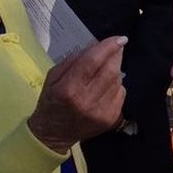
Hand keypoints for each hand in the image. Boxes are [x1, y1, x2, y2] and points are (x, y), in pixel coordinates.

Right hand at [28, 37, 127, 152]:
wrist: (53, 133)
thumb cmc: (51, 101)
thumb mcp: (53, 76)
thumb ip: (74, 60)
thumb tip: (95, 45)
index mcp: (69, 88)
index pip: (93, 62)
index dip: (108, 47)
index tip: (120, 38)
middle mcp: (87, 101)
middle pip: (111, 71)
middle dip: (116, 56)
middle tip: (117, 48)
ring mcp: (101, 112)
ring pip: (118, 81)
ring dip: (114, 71)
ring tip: (104, 71)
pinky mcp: (110, 119)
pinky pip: (120, 94)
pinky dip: (116, 86)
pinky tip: (105, 88)